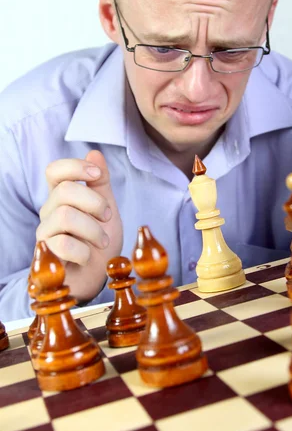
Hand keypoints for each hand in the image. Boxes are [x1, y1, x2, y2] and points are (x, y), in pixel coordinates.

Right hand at [37, 150, 122, 301]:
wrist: (97, 277)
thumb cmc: (99, 241)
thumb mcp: (106, 208)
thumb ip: (100, 183)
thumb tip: (94, 152)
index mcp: (62, 197)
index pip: (54, 170)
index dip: (74, 166)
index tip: (96, 175)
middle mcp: (49, 212)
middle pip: (64, 191)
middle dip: (94, 203)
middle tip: (108, 217)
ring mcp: (45, 234)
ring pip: (65, 216)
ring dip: (93, 230)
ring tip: (102, 242)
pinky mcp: (46, 256)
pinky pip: (62, 244)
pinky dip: (83, 251)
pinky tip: (87, 257)